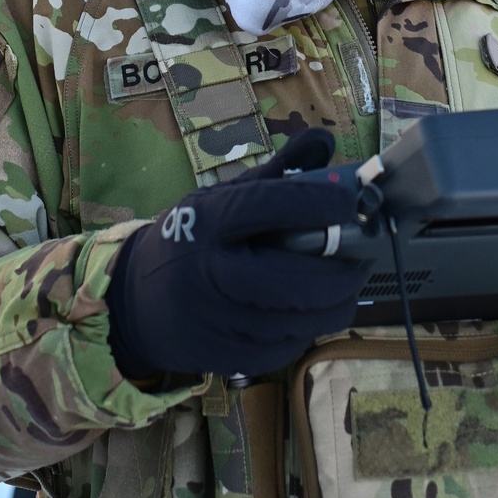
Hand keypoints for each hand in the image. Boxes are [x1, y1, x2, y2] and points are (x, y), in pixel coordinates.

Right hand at [106, 130, 363, 378]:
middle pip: (289, 280)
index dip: (315, 204)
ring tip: (349, 287)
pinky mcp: (222, 357)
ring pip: (292, 322)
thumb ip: (276, 171)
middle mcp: (209, 271)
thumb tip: (323, 140)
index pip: (268, 206)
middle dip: (338, 274)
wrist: (135, 300)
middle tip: (362, 261)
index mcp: (208, 221)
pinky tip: (317, 314)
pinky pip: (281, 348)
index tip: (350, 204)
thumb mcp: (222, 198)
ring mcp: (215, 320)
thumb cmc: (191, 238)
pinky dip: (307, 331)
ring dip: (334, 306)